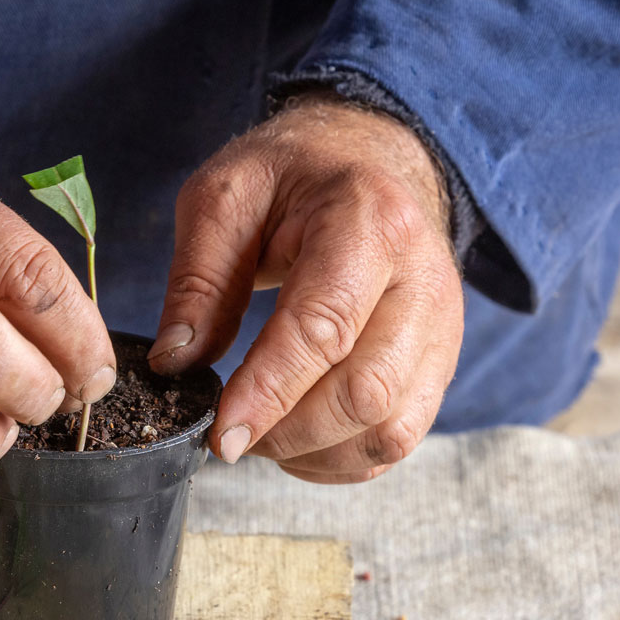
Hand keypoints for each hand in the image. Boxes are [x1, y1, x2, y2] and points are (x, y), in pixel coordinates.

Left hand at [150, 93, 464, 482]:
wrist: (367, 160)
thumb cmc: (289, 176)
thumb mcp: (223, 198)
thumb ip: (197, 279)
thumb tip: (176, 363)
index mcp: (369, 222)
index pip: (323, 329)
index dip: (269, 393)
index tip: (221, 435)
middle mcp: (424, 279)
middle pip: (367, 392)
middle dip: (288, 432)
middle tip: (229, 434)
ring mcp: (442, 326)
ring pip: (391, 428)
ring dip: (316, 453)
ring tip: (261, 436)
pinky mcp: (440, 361)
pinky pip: (401, 437)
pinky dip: (343, 459)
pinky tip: (298, 442)